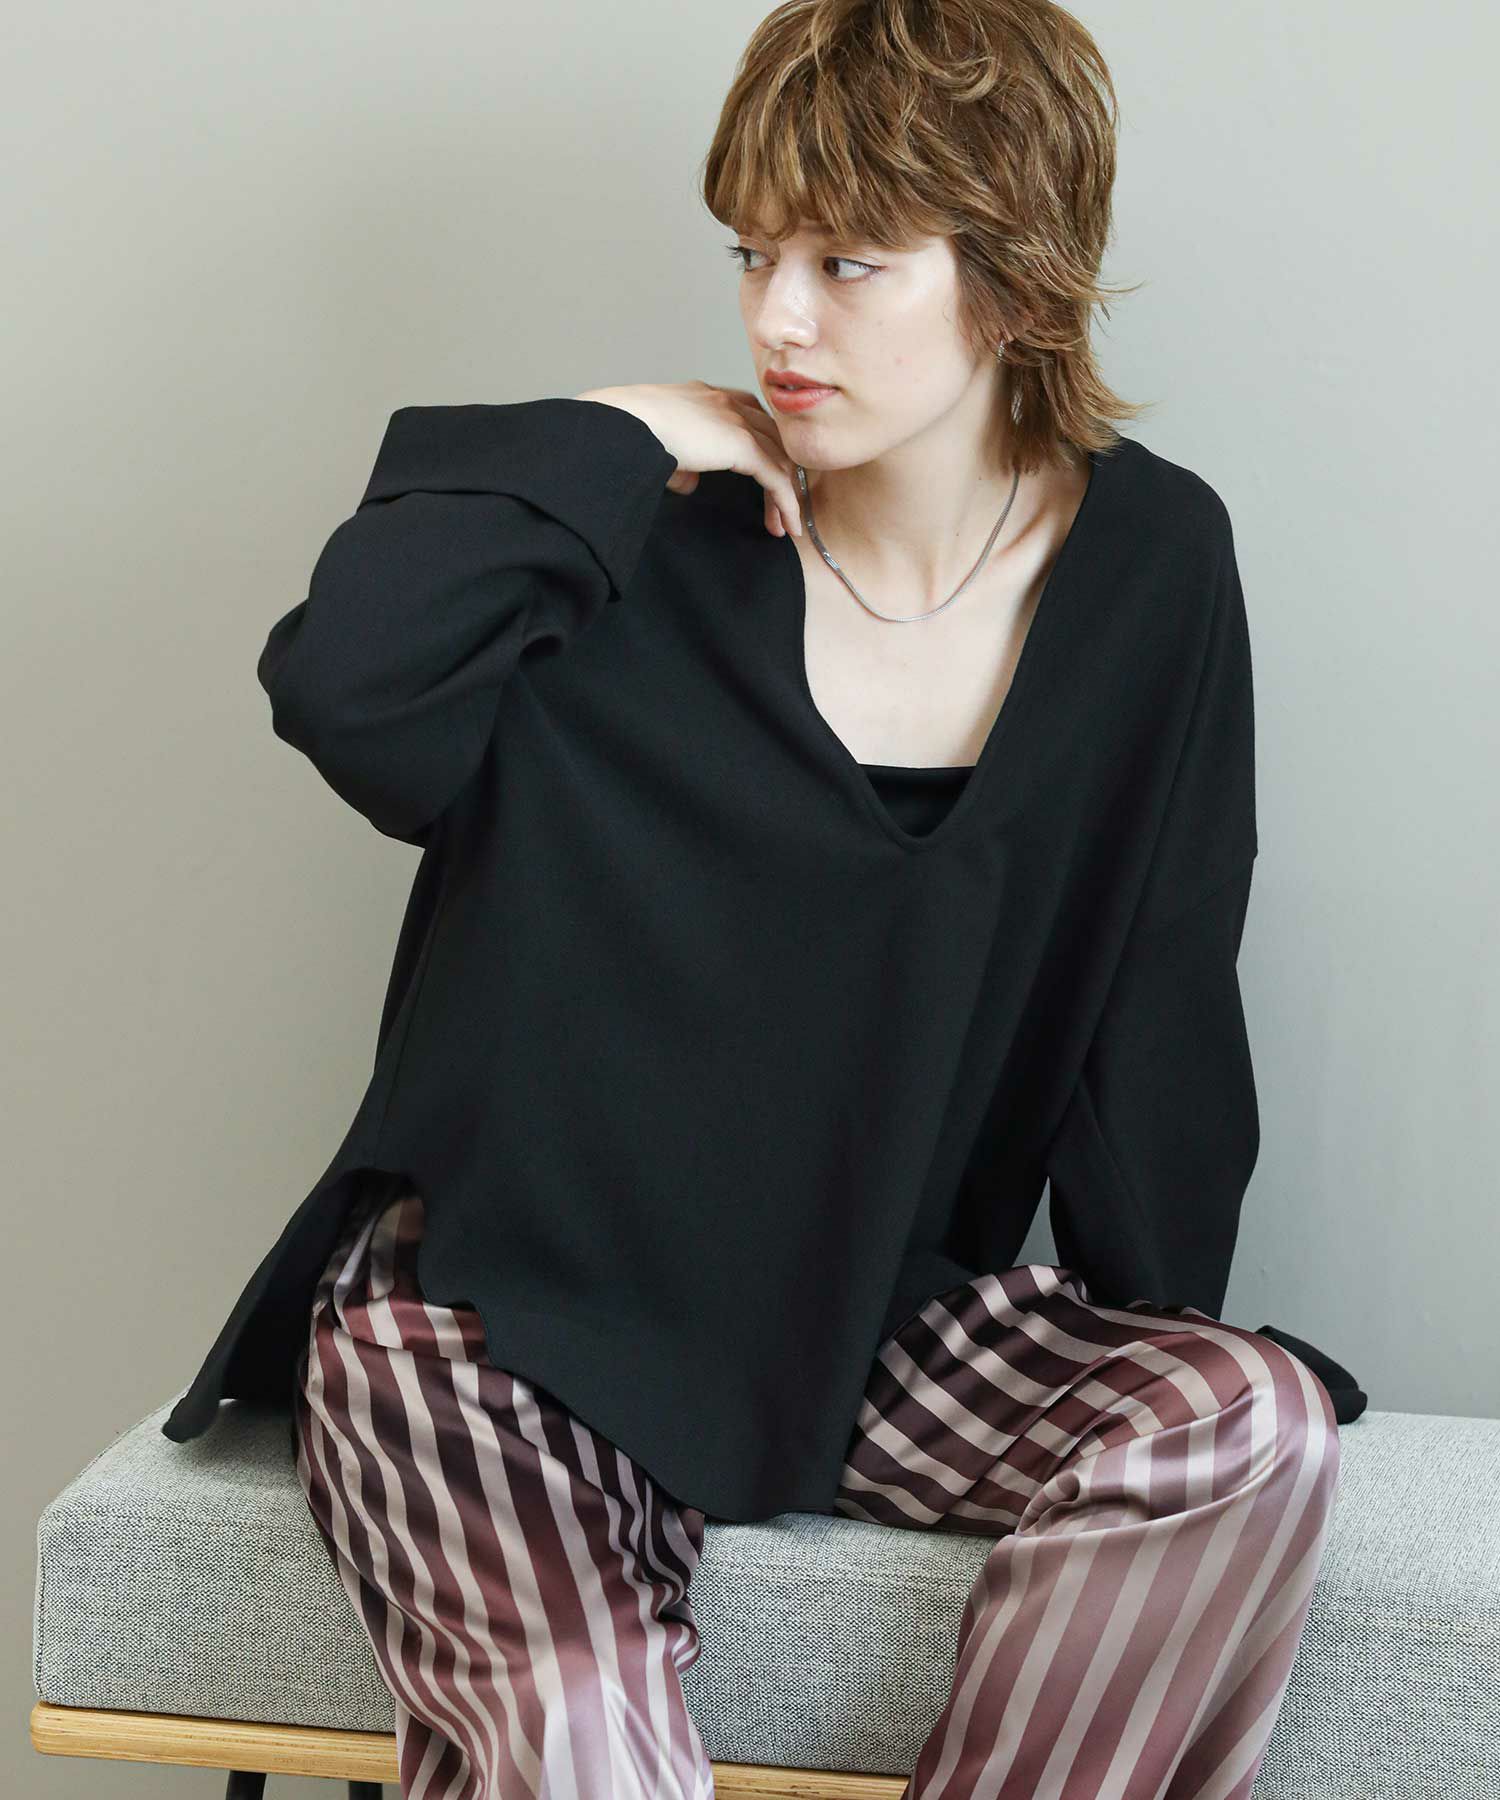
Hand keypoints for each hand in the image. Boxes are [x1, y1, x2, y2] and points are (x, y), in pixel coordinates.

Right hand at [575, 381, 803, 537]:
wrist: (625, 422)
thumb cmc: (629, 431)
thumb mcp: (659, 445)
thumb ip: (681, 463)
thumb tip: (689, 483)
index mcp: (706, 397)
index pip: (749, 418)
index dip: (762, 447)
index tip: (765, 476)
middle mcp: (727, 402)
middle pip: (772, 438)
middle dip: (780, 472)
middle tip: (780, 507)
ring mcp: (737, 420)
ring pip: (778, 459)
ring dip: (786, 494)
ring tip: (786, 525)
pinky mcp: (741, 444)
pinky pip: (775, 477)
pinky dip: (786, 502)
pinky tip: (787, 524)